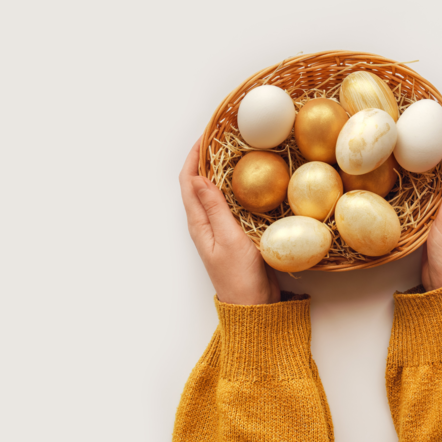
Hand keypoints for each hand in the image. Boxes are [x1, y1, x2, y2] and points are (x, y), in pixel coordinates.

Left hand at [179, 137, 280, 304]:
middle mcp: (204, 223)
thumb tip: (198, 178)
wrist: (253, 305)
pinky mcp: (232, 234)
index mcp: (198, 223)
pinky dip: (233, 187)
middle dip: (206, 158)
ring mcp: (217, 229)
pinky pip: (228, 203)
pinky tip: (247, 181)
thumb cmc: (240, 276)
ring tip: (234, 151)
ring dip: (219, 171)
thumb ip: (214, 208)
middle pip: (197, 183)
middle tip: (222, 137)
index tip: (206, 135)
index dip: (193, 156)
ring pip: (213, 192)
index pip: (188, 181)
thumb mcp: (228, 238)